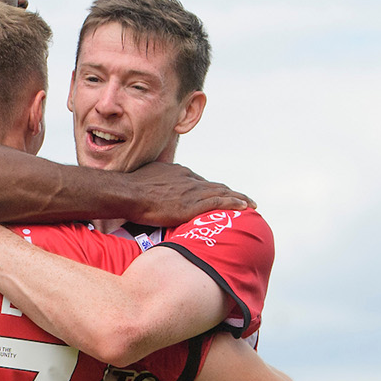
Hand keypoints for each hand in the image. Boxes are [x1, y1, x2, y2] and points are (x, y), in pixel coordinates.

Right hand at [122, 162, 253, 226]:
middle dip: (230, 192)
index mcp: (179, 174)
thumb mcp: (147, 179)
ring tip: (252, 204)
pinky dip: (234, 203)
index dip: (212, 190)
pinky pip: (220, 202)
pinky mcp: (192, 204)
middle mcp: (189, 179)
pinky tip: (246, 207)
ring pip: (222, 192)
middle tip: (244, 199)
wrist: (128, 193)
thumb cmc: (131, 189)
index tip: (220, 195)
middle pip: (215, 186)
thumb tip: (152, 191)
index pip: (200, 183)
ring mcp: (192, 191)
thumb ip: (156, 183)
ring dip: (239, 198)